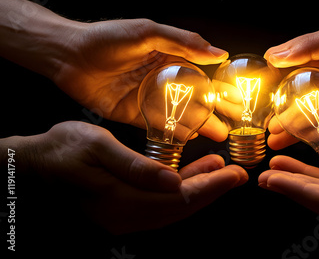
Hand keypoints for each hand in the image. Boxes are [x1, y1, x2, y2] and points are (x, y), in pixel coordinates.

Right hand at [7, 121, 247, 233]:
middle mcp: (125, 216)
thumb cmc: (64, 147)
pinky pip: (161, 203)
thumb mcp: (98, 146)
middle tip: (238, 174)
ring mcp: (124, 216)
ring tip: (221, 169)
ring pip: (173, 207)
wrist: (37, 161)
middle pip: (180, 208)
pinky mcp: (124, 208)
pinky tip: (195, 172)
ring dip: (199, 189)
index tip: (235, 174)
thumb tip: (174, 182)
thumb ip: (136, 166)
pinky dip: (181, 188)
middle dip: (212, 190)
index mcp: (120, 201)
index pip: (178, 199)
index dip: (210, 187)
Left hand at [53, 19, 228, 140]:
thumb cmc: (106, 38)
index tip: (240, 98)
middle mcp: (164, 80)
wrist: (67, 56)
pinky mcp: (135, 115)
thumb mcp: (147, 33)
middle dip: (218, 109)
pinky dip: (176, 133)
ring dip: (202, 124)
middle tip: (236, 122)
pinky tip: (192, 137)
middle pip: (197, 97)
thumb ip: (183, 42)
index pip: (204, 74)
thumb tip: (219, 53)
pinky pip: (160, 126)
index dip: (222, 86)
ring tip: (221, 134)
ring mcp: (151, 99)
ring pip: (182, 114)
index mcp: (170, 58)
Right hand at [264, 22, 318, 148]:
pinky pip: (317, 130)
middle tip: (254, 119)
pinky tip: (285, 143)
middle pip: (288, 93)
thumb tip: (275, 55)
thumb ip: (313, 44)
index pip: (286, 65)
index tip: (251, 90)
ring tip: (266, 136)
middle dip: (271, 106)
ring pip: (299, 114)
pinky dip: (301, 137)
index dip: (268, 77)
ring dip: (282, 124)